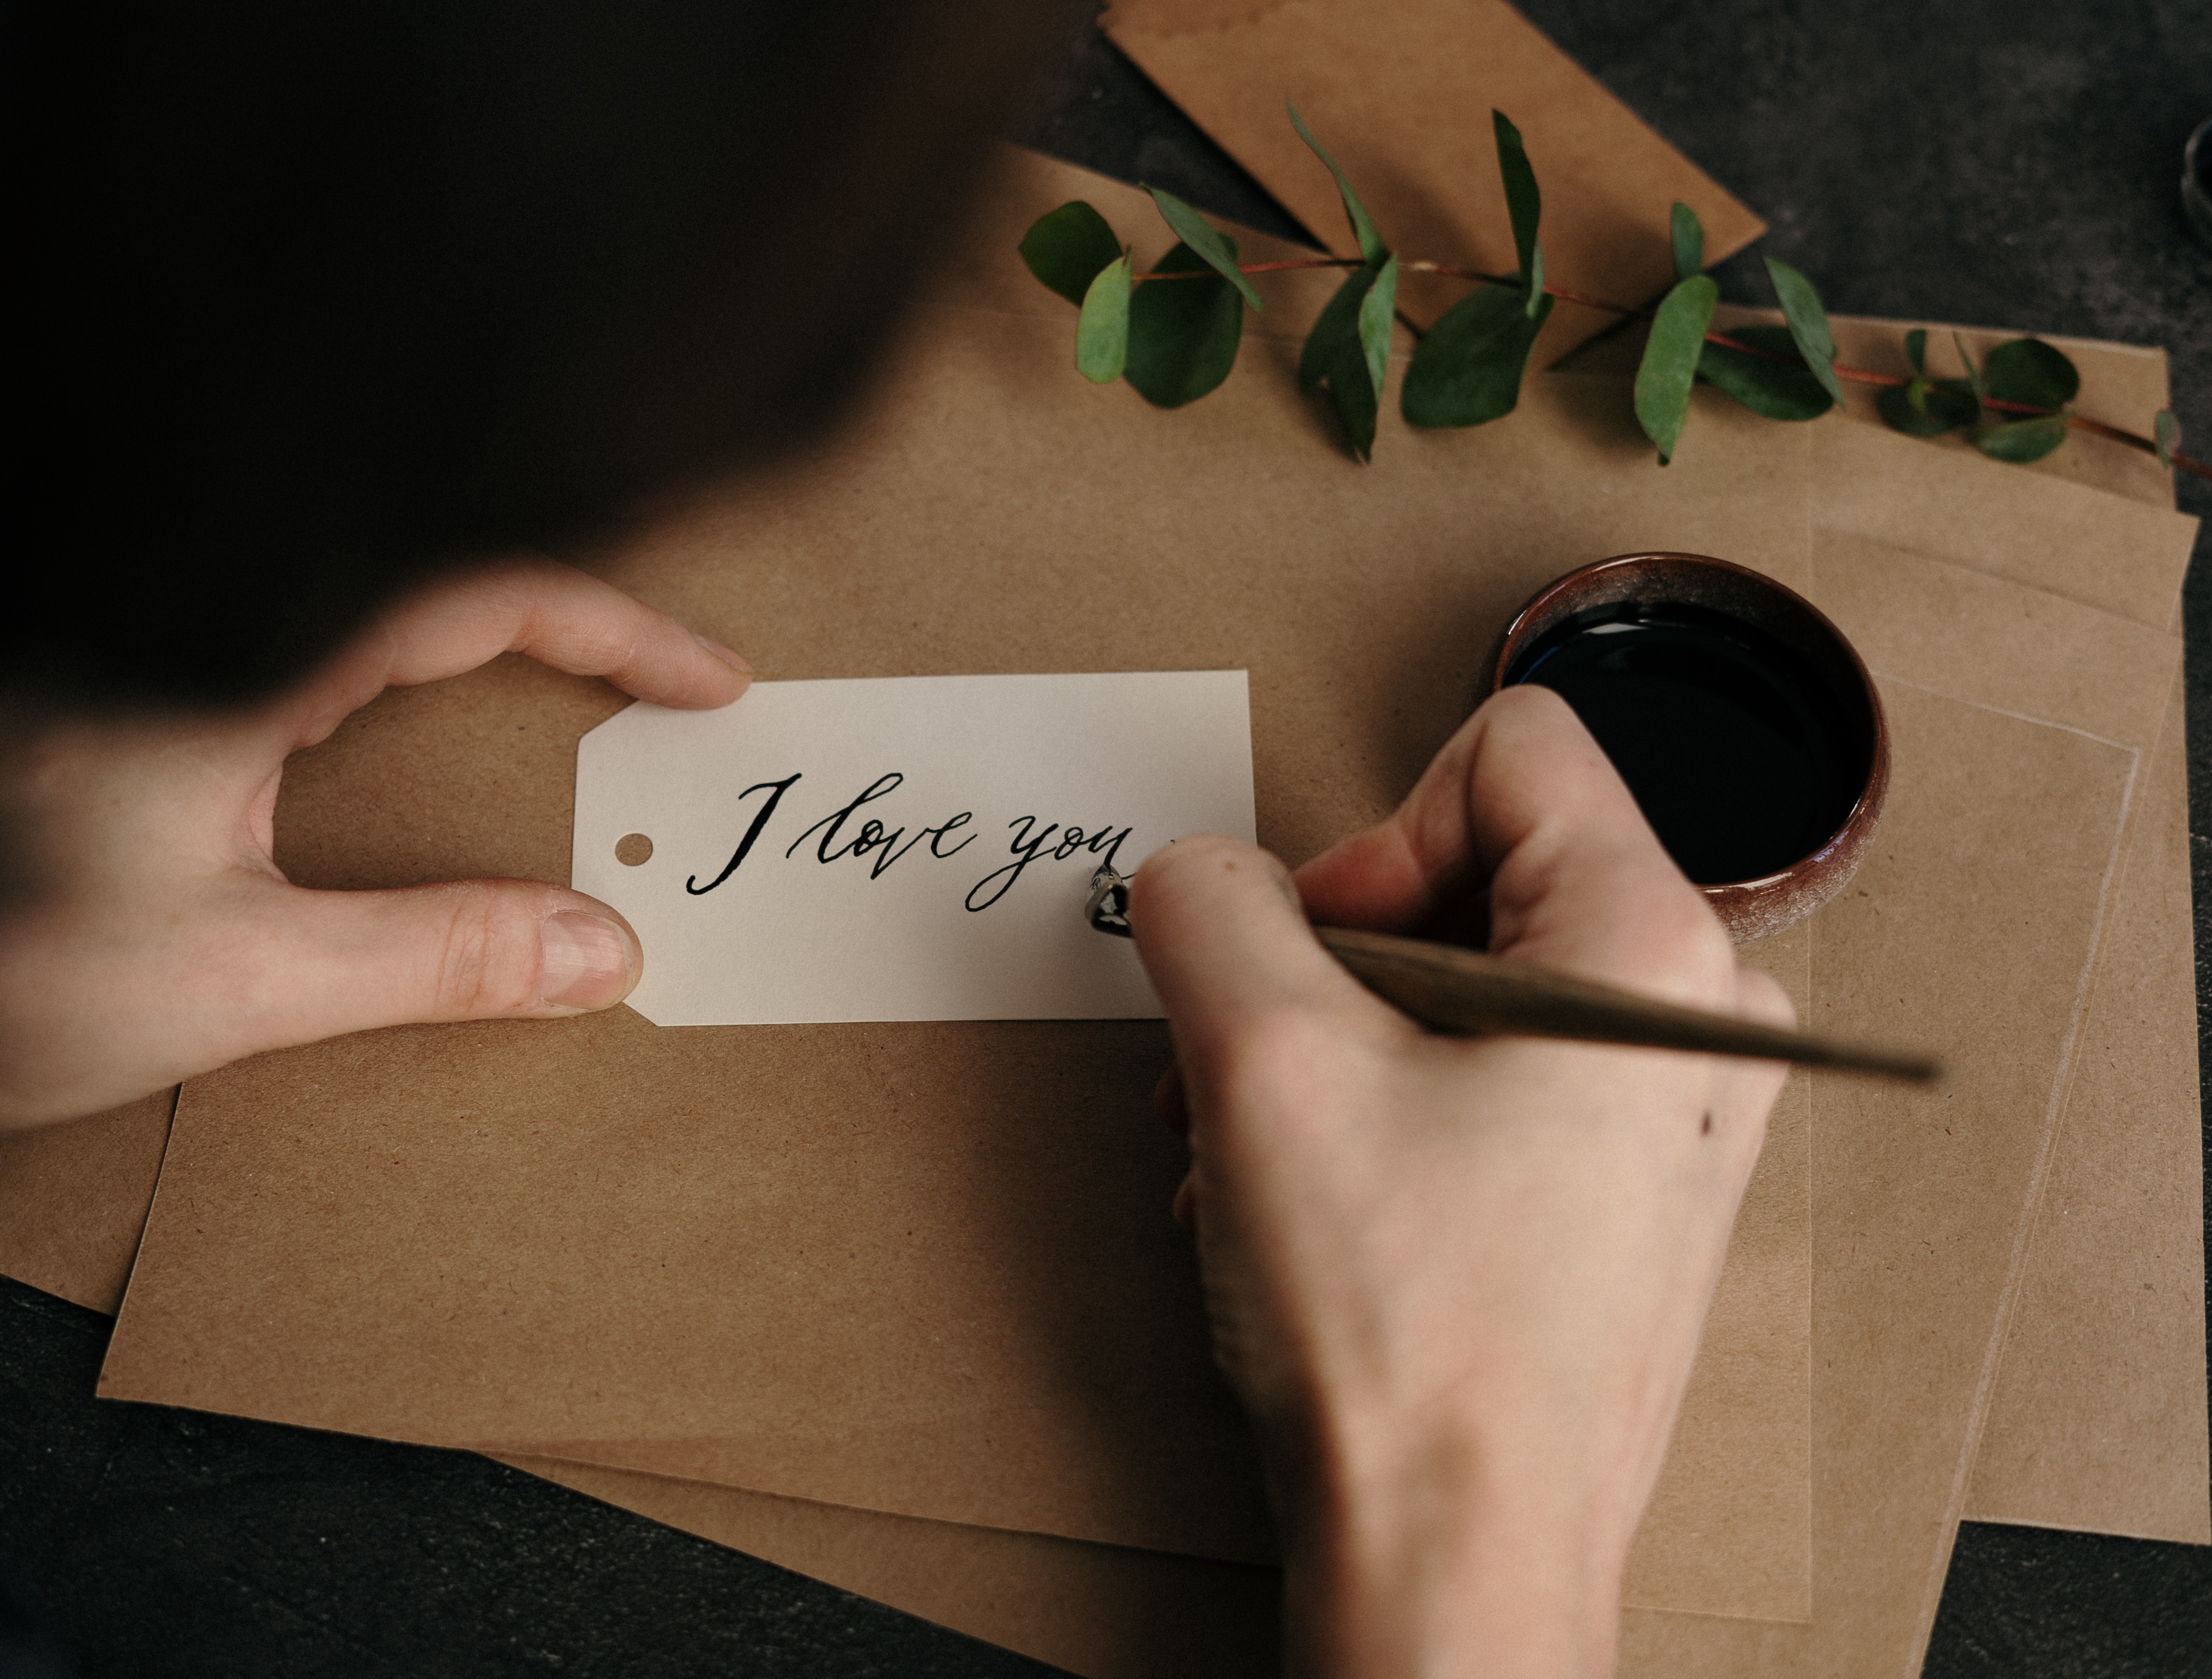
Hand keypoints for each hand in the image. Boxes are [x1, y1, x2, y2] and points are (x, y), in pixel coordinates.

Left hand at [0, 561, 748, 1176]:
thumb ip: (429, 956)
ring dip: (468, 636)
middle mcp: (176, 606)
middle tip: (654, 691)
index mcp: (224, 648)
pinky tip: (395, 738)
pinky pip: (271, 626)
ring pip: (342, 587)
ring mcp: (125, 627)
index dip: (613, 625)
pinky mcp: (87, 669)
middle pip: (418, 561)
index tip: (711, 685)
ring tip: (556, 709)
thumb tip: (604, 950)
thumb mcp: (230, 983)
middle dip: (558, 615)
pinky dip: (377, 664)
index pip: (469, 584)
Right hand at [1129, 686, 1790, 1678]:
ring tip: (1265, 1158)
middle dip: (1328, 965)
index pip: (1506, 750)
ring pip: (1458, 991)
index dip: (1372, 835)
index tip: (1317, 959)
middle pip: (1473, 872)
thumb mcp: (1262, 1062)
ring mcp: (1665, 1118)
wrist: (1457, 1560)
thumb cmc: (1409, 1341)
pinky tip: (1312, 1212)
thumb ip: (1206, 907)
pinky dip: (1373, 1124)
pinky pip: (1481, 1086)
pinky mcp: (1620, 1195)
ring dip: (1328, 1056)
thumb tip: (1196, 876)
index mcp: (1653, 950)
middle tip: (1258, 1067)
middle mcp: (1695, 1022)